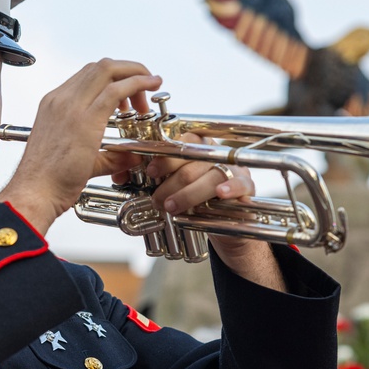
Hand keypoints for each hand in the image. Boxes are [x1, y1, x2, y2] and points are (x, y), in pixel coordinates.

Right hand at [0, 59, 161, 235]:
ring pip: (108, 70)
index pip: (89, 76)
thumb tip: (131, 157)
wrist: (34, 192)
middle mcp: (61, 99)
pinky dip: (137, 83)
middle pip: (101, 67)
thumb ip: (109, 156)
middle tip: (143, 90)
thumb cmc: (49, 181)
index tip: (129, 92)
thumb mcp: (79, 159)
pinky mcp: (84, 119)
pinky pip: (115, 90)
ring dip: (134, 75)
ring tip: (149, 89)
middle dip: (128, 71)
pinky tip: (150, 86)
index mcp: (55, 105)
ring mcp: (70, 106)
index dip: (114, 78)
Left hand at [135, 136, 287, 292]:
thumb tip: (121, 177)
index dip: (165, 153)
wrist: (226, 228)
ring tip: (171, 207)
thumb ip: (154, 181)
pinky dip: (229, 188)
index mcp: (197, 148)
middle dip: (170, 180)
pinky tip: (219, 195)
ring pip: (210, 174)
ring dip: (188, 192)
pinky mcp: (247, 186)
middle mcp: (216, 154)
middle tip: (156, 199)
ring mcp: (233, 168)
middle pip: (193, 159)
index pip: (182, 140)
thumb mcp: (174, 191)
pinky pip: (239, 183)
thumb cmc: (196, 206)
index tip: (150, 170)